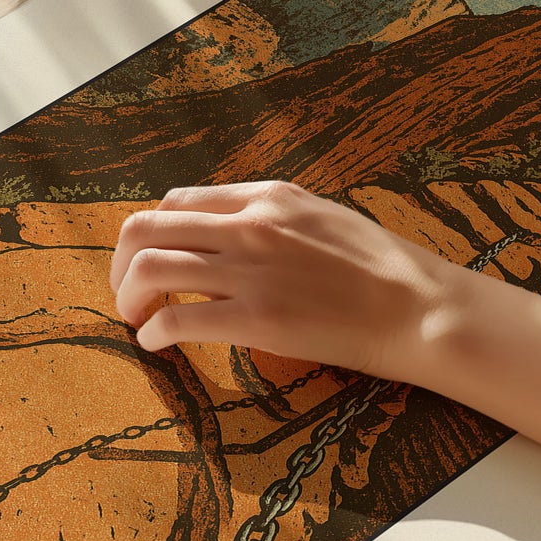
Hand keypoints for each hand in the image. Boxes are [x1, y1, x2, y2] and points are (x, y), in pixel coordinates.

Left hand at [110, 181, 459, 379]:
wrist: (418, 307)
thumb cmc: (381, 269)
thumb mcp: (322, 216)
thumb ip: (274, 218)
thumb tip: (233, 231)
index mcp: (267, 196)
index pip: (178, 202)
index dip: (152, 233)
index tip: (150, 261)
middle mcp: (250, 224)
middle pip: (148, 228)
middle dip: (122, 264)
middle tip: (127, 293)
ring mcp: (251, 270)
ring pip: (150, 267)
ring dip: (129, 297)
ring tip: (135, 320)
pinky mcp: (256, 317)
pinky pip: (177, 318)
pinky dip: (153, 332)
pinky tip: (157, 344)